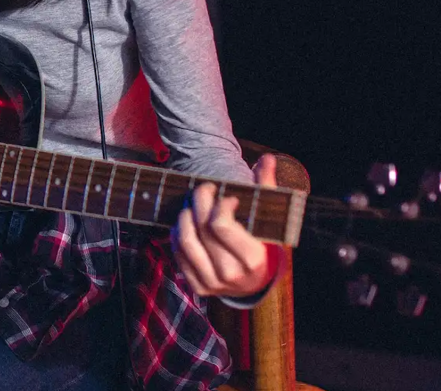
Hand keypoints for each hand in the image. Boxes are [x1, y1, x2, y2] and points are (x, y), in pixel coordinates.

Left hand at [171, 154, 282, 298]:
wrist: (254, 283)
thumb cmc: (261, 244)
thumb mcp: (268, 220)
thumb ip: (267, 188)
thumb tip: (267, 159)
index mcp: (252, 259)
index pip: (221, 225)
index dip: (219, 204)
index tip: (226, 197)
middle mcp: (231, 274)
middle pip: (202, 229)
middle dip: (199, 202)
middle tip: (203, 189)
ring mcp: (213, 283)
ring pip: (186, 241)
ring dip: (184, 217)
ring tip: (191, 206)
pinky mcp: (198, 287)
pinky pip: (178, 255)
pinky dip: (177, 235)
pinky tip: (185, 223)